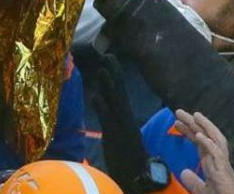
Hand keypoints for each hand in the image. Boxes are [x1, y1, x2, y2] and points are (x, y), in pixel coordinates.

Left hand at [93, 55, 154, 193]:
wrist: (137, 178)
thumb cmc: (125, 158)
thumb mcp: (113, 132)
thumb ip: (106, 115)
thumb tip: (98, 97)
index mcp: (125, 119)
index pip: (119, 93)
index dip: (114, 76)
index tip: (109, 58)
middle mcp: (126, 120)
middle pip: (119, 93)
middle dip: (113, 74)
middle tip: (108, 55)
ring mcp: (122, 129)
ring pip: (115, 103)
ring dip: (109, 86)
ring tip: (102, 68)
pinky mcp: (117, 138)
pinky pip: (109, 121)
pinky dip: (103, 108)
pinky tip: (96, 96)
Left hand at [174, 110, 233, 193]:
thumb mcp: (203, 189)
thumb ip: (193, 181)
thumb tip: (184, 172)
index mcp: (212, 163)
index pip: (200, 143)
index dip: (189, 131)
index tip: (176, 122)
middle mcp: (218, 160)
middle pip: (207, 137)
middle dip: (194, 123)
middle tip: (178, 111)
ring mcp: (222, 165)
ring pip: (217, 141)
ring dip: (206, 127)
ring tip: (195, 115)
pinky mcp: (224, 172)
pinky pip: (218, 155)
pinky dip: (209, 144)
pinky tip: (199, 136)